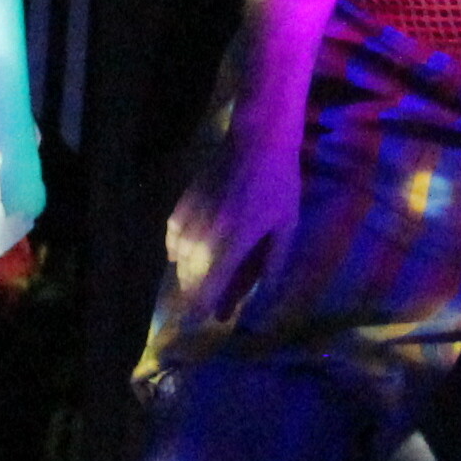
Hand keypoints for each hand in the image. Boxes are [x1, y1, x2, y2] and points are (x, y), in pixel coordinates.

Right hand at [164, 130, 303, 335]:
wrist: (257, 139)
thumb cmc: (279, 182)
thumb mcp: (286, 225)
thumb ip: (274, 262)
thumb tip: (264, 293)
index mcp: (234, 241)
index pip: (211, 284)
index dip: (204, 306)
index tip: (203, 321)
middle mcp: (207, 233)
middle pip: (191, 276)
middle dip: (195, 296)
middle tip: (204, 309)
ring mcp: (192, 216)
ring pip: (179, 258)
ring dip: (186, 275)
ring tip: (196, 286)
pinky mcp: (184, 202)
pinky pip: (173, 235)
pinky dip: (176, 250)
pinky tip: (180, 257)